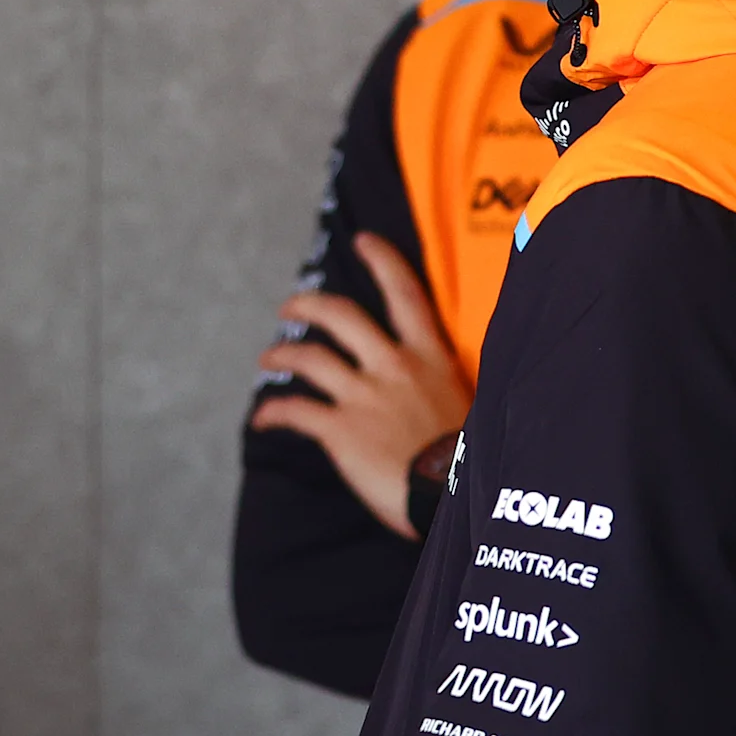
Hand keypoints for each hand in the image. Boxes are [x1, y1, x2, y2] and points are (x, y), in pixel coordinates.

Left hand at [249, 234, 470, 538]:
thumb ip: (444, 388)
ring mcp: (364, 396)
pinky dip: (272, 412)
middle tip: (290, 305)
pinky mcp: (340, 430)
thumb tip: (437, 391)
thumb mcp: (472, 406)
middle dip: (309, 304)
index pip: (406, 294)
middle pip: (341, 316)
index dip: (383, 261)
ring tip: (269, 357)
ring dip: (283, 353)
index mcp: (431, 357)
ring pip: (310, 357)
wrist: (459, 494)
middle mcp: (394, 366)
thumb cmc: (473, 459)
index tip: (363, 241)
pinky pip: (295, 411)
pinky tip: (262, 418)